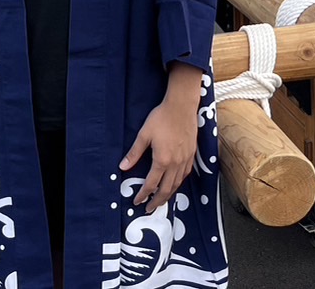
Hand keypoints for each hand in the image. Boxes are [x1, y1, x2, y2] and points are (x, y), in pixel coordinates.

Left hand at [120, 97, 197, 212]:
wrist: (182, 106)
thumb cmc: (162, 118)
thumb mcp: (144, 135)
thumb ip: (134, 153)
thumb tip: (122, 167)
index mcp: (162, 160)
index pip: (151, 184)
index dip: (143, 195)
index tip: (137, 201)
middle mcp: (175, 164)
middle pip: (166, 189)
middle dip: (156, 201)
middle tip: (149, 209)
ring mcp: (185, 159)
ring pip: (177, 184)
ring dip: (168, 195)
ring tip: (161, 200)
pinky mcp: (192, 154)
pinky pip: (185, 174)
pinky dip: (178, 183)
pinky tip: (175, 183)